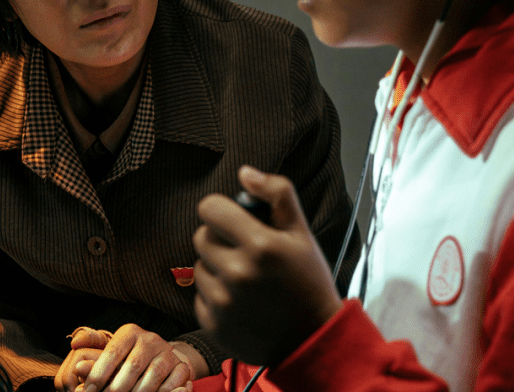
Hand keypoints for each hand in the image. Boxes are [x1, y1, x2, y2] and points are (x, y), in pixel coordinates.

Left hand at [59, 323, 199, 391]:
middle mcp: (150, 339)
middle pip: (133, 366)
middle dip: (117, 388)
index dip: (98, 373)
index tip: (88, 391)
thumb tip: (76, 359)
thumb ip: (95, 361)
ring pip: (153, 375)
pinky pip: (173, 382)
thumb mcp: (112, 357)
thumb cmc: (129, 360)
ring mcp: (167, 352)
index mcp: (130, 333)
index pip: (112, 352)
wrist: (162, 360)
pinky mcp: (182, 366)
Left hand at [193, 165, 342, 366]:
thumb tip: (244, 172)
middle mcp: (238, 273)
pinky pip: (200, 296)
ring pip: (199, 266)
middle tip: (246, 251)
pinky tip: (241, 301)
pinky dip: (215, 296)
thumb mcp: (302, 233)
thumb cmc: (309, 283)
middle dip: (220, 238)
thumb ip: (277, 194)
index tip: (234, 218)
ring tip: (246, 279)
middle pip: (201, 236)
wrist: (314, 341)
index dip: (221, 209)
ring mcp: (223, 302)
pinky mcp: (214, 324)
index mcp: (260, 245)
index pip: (210, 208)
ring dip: (217, 268)